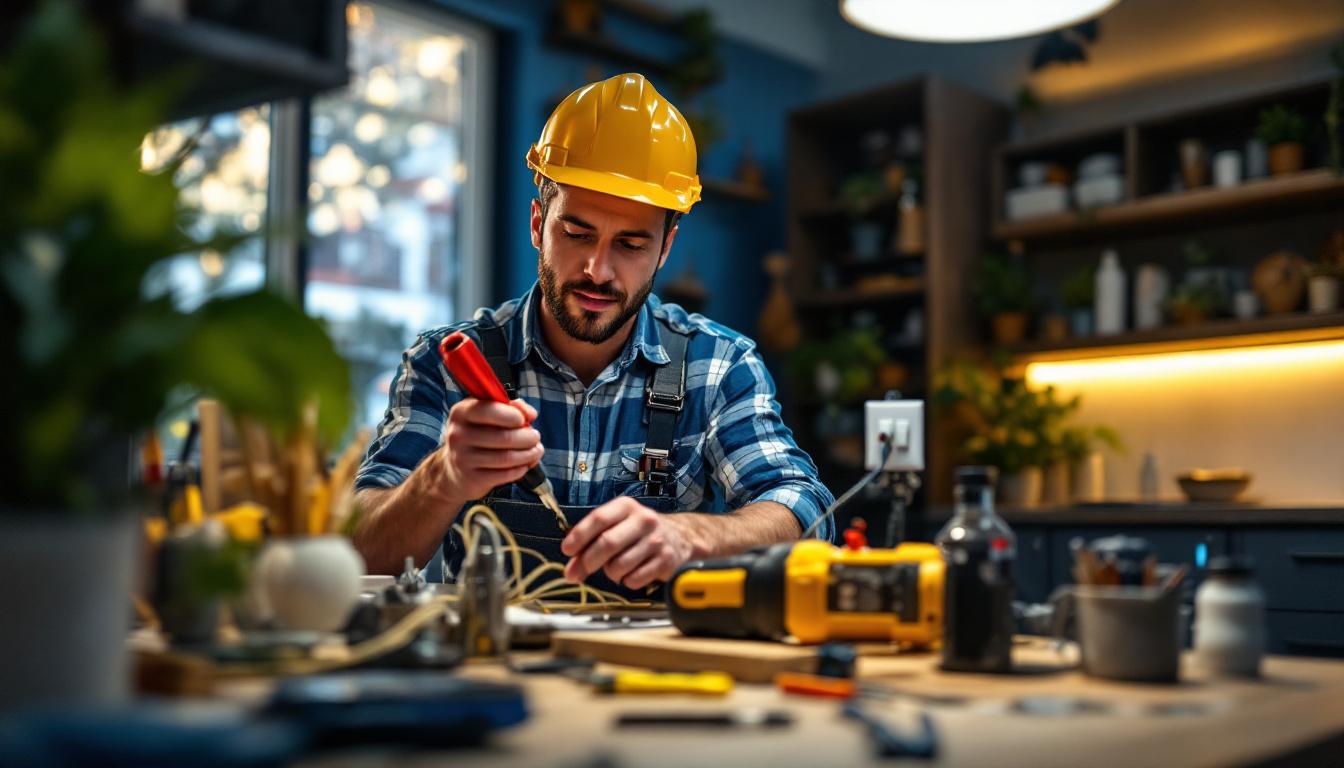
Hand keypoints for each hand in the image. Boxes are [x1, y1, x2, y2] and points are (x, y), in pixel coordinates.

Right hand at [438, 398, 541, 499]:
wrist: (453, 469)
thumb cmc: (477, 435)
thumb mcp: (488, 414)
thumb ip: (511, 407)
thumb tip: (530, 414)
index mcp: (461, 412)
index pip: (489, 410)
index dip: (514, 415)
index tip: (524, 420)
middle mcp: (459, 434)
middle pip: (504, 437)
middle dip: (528, 437)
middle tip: (535, 437)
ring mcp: (463, 458)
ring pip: (507, 457)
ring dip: (529, 454)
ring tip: (536, 451)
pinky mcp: (472, 478)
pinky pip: (504, 474)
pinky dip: (520, 469)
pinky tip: (523, 465)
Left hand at [560, 497, 695, 588]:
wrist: (681, 538)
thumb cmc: (640, 533)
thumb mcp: (618, 528)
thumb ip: (591, 545)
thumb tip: (571, 571)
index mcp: (627, 507)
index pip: (599, 518)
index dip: (580, 535)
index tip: (567, 550)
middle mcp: (644, 520)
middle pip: (607, 543)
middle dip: (589, 561)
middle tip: (581, 571)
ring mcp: (656, 540)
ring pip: (619, 565)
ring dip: (611, 573)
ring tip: (616, 568)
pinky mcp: (666, 561)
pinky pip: (634, 579)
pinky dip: (627, 581)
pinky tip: (633, 573)